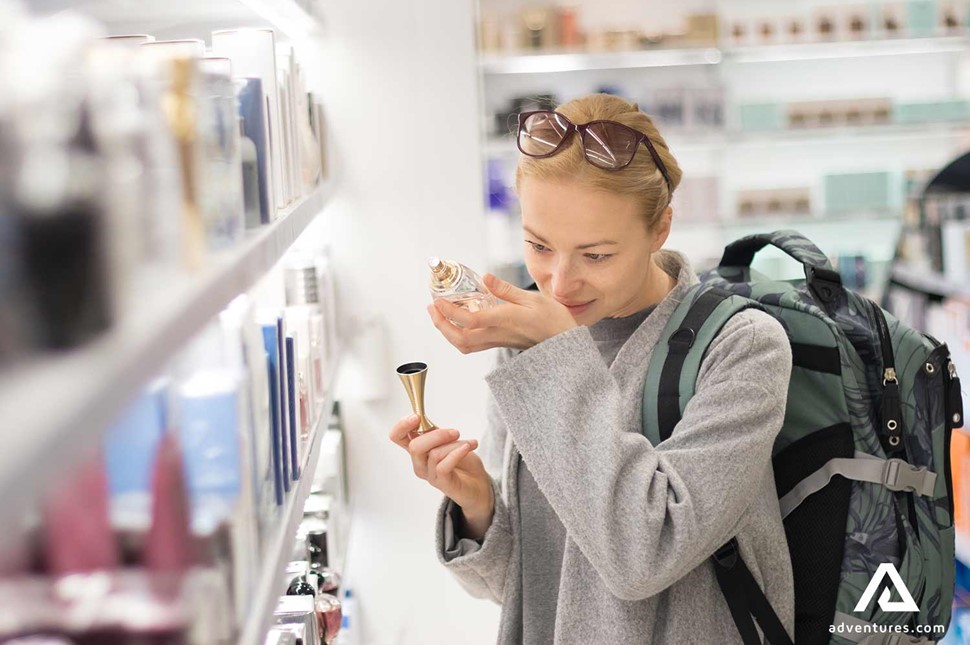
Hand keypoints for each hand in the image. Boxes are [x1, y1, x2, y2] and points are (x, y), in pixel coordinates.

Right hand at [389, 414, 494, 535]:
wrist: (479, 483)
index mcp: (419, 449)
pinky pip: (443, 467)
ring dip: (454, 444)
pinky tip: (468, 447)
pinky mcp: (443, 484)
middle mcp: (420, 463)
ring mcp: (430, 475)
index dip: (402, 426)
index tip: (417, 416)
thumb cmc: (463, 461)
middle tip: (455, 432)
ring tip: (469, 443)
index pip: (397, 437)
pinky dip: (457, 453)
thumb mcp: (449, 440)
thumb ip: (436, 432)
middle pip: (414, 446)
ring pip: (433, 454)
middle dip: (436, 435)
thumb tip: (423, 419)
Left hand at [427, 273, 577, 352]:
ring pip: (464, 345)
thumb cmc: (553, 320)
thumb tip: (486, 277)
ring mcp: (497, 341)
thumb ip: (505, 289)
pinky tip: (457, 322)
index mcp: (504, 320)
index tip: (438, 300)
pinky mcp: (499, 344)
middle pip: (460, 338)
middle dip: (441, 325)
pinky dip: (458, 336)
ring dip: (447, 332)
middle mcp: (497, 334)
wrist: (563, 344)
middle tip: (432, 308)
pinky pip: (472, 345)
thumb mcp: (532, 298)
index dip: (449, 311)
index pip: (469, 320)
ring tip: (440, 315)